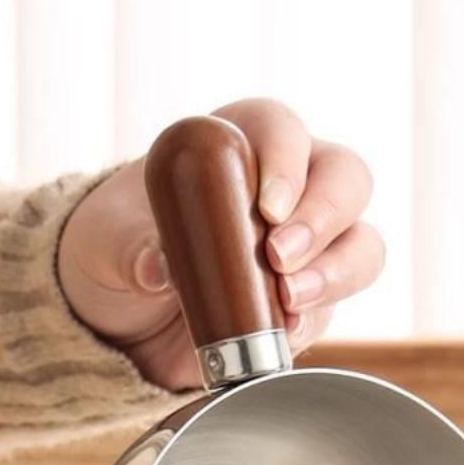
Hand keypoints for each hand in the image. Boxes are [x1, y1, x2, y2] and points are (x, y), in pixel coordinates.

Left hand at [58, 99, 383, 390]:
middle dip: (322, 219)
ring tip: (289, 300)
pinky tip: (283, 333)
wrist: (122, 314)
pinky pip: (330, 307)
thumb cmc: (118, 248)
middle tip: (279, 259)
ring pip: (358, 245)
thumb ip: (128, 246)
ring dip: (335, 272)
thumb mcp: (105, 241)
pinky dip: (312, 320)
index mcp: (239, 143)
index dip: (286, 162)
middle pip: (345, 182)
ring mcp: (307, 247)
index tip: (267, 206)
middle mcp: (290, 186)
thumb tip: (156, 268)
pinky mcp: (306, 302)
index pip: (282, 131)